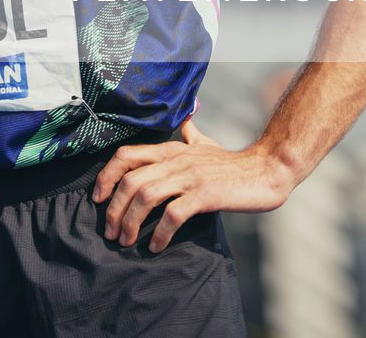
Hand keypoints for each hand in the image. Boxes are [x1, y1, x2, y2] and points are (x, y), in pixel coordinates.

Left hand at [92, 118, 292, 252]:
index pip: (125, 155)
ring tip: (127, 241)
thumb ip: (189, 135)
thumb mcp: (204, 145)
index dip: (106, 176)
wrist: (267, 170)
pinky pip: (173, 214)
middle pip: (130, 181)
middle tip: (110, 232)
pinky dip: (160, 233)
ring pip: (146, 196)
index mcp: (170, 149)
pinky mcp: (205, 195)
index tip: (98, 200)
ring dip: (131, 222)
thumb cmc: (232, 163)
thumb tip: (185, 119)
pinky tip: (155, 246)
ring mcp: (190, 177)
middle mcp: (176, 160)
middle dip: (114, 209)